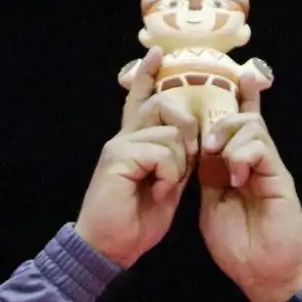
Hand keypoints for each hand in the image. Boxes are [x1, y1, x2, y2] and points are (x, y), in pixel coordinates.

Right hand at [74, 48, 200, 268]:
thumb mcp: (166, 187)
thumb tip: (192, 143)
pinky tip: (157, 193)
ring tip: (165, 187)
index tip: (156, 52)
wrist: (109, 248)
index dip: (147, 76)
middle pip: (164, 103)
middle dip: (187, 127)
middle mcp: (124, 138)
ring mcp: (119, 145)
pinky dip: (168, 175)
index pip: (141, 101)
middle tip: (186, 161)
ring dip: (178, 162)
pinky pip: (161, 151)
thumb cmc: (134, 223)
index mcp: (134, 143)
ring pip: (169, 130)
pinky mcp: (118, 158)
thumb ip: (176, 162)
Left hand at [198, 83, 301, 301]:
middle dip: (220, 121)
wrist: (264, 274)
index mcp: (233, 169)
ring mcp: (268, 167)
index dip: (222, 106)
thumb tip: (197, 152)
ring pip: (252, 126)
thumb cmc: (238, 248)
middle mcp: (252, 163)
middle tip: (206, 144)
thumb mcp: (211, 207)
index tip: (211, 86)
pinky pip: (262, 146)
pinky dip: (244, 155)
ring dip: (230, 137)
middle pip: (241, 119)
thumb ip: (207, 179)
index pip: (228, 130)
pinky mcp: (280, 176)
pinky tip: (237, 177)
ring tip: (220, 161)